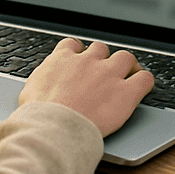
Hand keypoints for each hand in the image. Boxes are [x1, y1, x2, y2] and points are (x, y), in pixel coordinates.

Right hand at [18, 38, 154, 136]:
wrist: (53, 128)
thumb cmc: (38, 116)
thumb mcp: (29, 93)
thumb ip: (39, 84)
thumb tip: (36, 93)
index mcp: (62, 59)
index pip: (72, 45)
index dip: (78, 53)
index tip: (80, 62)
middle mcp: (87, 61)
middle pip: (100, 49)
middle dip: (103, 59)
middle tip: (104, 74)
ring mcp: (108, 74)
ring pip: (125, 58)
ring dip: (126, 66)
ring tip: (128, 77)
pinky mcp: (125, 92)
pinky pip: (144, 79)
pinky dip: (144, 82)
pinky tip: (143, 88)